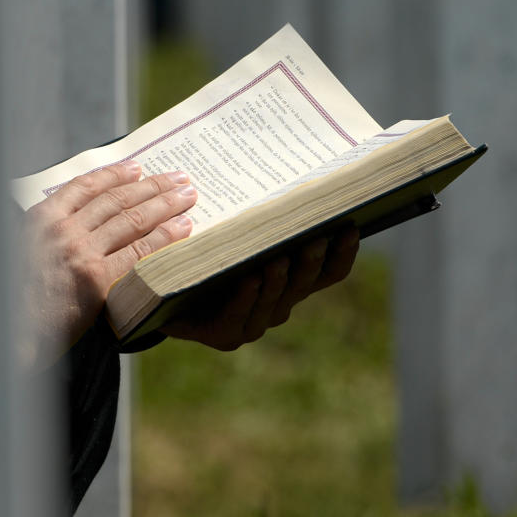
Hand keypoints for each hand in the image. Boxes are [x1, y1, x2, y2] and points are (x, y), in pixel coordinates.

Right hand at [17, 161, 197, 369]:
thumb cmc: (17, 297)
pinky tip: (183, 228)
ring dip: (165, 205)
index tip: (138, 168)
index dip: (116, 174)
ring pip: (132, 220)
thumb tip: (85, 221)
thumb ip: (51, 233)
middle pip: (116, 200)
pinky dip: (165, 237)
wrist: (10, 332)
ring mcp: (80, 252)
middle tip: (178, 179)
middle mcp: (62, 229)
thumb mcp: (23, 251)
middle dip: (151, 186)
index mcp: (42, 218)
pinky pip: (139, 251)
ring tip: (187, 197)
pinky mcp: (97, 279)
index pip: (86, 186)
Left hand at [160, 226, 359, 350]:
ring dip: (279, 281)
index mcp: (292, 282)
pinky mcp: (226, 335)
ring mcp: (255, 323)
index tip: (350, 228)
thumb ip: (266, 222)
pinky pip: (240, 316)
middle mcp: (280, 304)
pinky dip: (247, 297)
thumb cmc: (211, 257)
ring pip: (275, 302)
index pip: (330, 273)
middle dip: (311, 261)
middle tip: (316, 238)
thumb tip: (292, 182)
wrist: (166, 294)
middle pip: (304, 285)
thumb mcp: (241, 235)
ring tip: (279, 259)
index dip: (344, 254)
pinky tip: (249, 279)